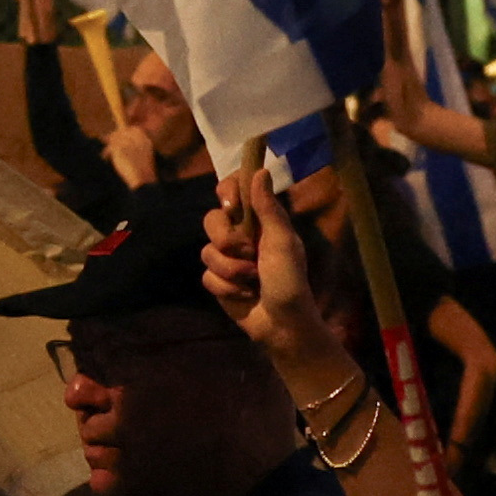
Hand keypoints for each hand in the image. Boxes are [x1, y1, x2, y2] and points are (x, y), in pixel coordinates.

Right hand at [205, 169, 340, 377]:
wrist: (282, 325)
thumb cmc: (290, 280)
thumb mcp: (283, 242)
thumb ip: (268, 208)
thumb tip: (260, 171)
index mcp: (260, 221)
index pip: (235, 191)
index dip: (228, 191)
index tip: (230, 204)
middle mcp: (241, 236)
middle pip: (212, 220)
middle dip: (226, 238)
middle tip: (247, 250)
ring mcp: (227, 259)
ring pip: (207, 251)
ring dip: (231, 269)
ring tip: (252, 280)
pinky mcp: (218, 282)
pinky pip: (206, 275)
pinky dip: (226, 287)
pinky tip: (243, 294)